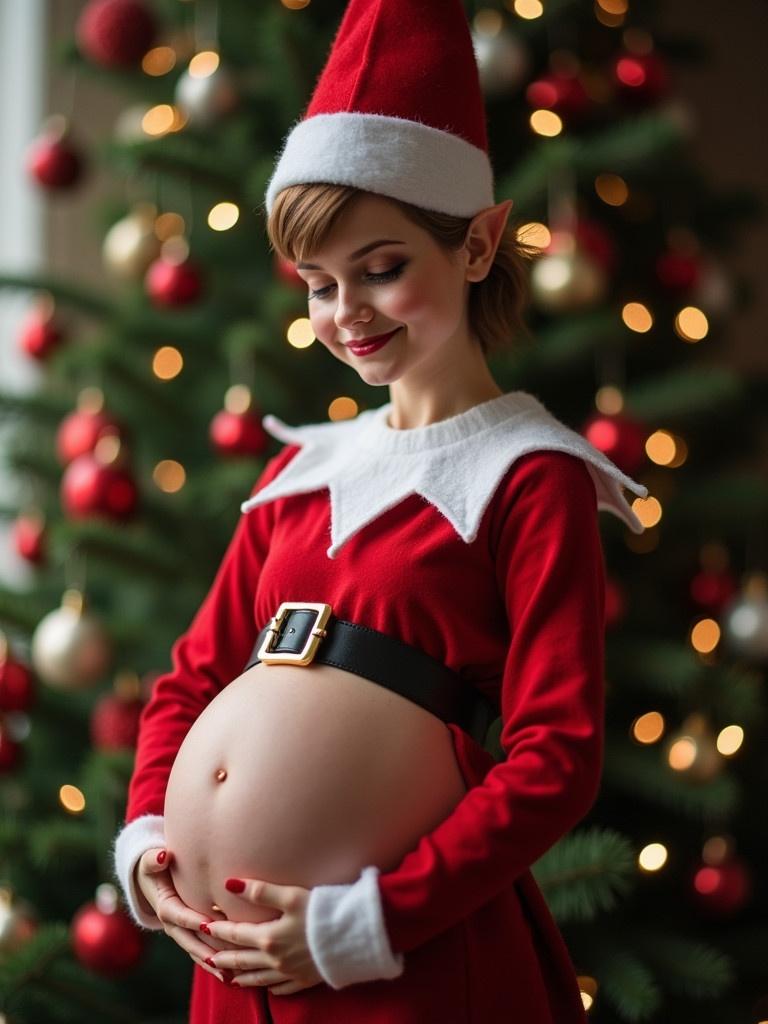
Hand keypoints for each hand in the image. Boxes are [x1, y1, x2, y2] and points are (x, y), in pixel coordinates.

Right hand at [134, 848, 233, 984]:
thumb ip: (154, 860)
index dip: (193, 920)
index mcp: (165, 907)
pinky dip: (214, 964)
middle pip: (189, 940)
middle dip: (206, 950)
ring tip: (230, 974)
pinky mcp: (189, 937)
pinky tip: (230, 975)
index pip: (180, 915)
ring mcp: (181, 934)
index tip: (209, 924)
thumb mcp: (150, 862)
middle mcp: (172, 925)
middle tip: (224, 958)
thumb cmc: (155, 868)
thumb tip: (162, 856)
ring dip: (212, 963)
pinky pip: (201, 953)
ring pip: (197, 951)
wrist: (152, 882)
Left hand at [203, 878, 323, 994]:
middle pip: (242, 960)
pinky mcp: (306, 979)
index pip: (236, 934)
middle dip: (224, 959)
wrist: (353, 936)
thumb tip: (229, 884)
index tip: (204, 926)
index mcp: (269, 937)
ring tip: (230, 978)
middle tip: (208, 958)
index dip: (219, 929)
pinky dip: (270, 988)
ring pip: (258, 978)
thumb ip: (260, 891)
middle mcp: (275, 959)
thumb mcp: (290, 896)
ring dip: (242, 977)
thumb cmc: (322, 911)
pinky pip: (282, 988)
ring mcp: (290, 972)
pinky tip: (267, 987)